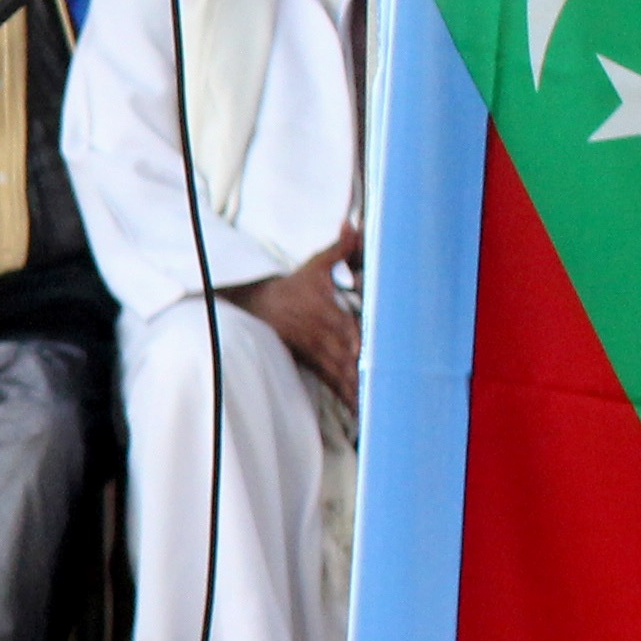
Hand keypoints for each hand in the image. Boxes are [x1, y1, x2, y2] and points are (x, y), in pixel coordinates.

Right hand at [227, 225, 362, 408]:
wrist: (262, 307)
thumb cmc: (295, 285)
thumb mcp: (315, 264)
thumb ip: (340, 248)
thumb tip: (354, 225)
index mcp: (327, 312)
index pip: (342, 327)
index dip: (350, 339)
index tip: (358, 351)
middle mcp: (324, 336)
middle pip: (345, 357)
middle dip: (359, 374)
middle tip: (379, 392)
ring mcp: (319, 353)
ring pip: (341, 374)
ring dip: (356, 392)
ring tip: (373, 411)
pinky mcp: (316, 364)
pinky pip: (334, 383)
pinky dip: (347, 398)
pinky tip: (361, 415)